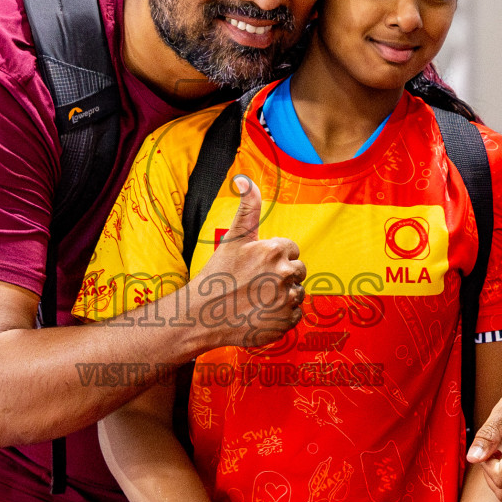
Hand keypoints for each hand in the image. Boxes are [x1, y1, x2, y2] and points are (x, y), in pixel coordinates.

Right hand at [189, 176, 305, 349]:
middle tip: (257, 283)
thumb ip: (247, 207)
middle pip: (298, 271)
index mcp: (273, 250)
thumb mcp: (233, 237)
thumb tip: (243, 179)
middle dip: (282, 275)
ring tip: (257, 299)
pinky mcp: (286, 322)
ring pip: (297, 292)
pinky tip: (261, 313)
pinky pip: (296, 314)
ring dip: (283, 295)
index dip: (275, 257)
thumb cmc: (217, 275)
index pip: (291, 250)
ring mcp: (286, 299)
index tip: (257, 266)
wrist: (202, 316)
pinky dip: (282, 315)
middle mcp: (284, 274)